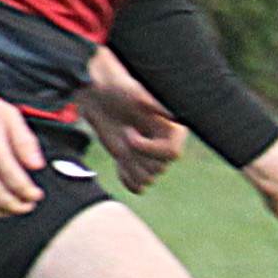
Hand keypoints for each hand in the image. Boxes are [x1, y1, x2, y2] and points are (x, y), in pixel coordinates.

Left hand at [74, 51, 184, 192]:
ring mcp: (149, 157)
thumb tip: (176, 114)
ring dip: (131, 168)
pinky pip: (139, 185)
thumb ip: (158, 106)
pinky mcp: (134, 164)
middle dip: (137, 155)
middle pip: (159, 168)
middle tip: (123, 134)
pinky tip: (119, 166)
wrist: (101, 98)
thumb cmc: (120, 92)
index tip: (128, 133)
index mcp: (173, 130)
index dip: (149, 148)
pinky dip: (128, 180)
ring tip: (120, 148)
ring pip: (148, 178)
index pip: (172, 154)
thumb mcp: (138, 95)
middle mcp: (164, 145)